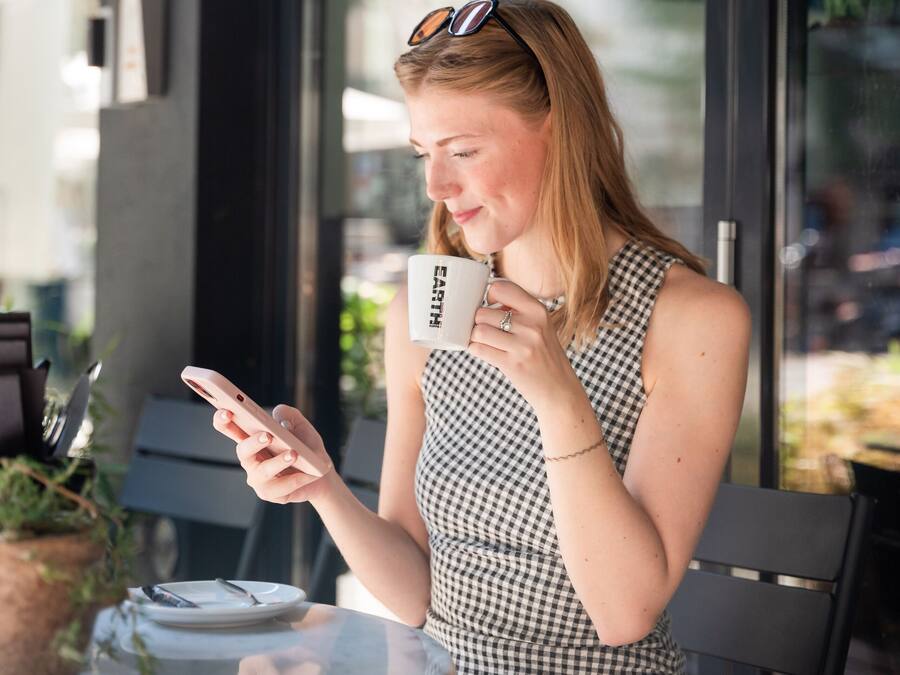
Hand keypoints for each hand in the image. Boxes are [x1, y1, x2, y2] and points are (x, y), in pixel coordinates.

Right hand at [212, 404, 334, 504]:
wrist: (320, 470)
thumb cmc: (305, 445)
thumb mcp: (300, 424)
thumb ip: (288, 414)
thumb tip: (279, 419)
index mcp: (251, 437)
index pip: (229, 427)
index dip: (222, 419)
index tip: (227, 412)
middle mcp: (250, 458)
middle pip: (242, 450)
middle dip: (253, 442)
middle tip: (268, 435)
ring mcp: (257, 477)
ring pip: (263, 471)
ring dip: (278, 462)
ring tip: (294, 454)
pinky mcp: (269, 493)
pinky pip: (279, 488)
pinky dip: (295, 479)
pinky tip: (307, 473)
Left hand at [467, 280, 583, 411]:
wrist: (559, 390)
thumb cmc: (545, 356)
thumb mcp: (541, 326)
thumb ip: (519, 311)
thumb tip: (488, 300)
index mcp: (538, 311)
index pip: (501, 288)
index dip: (490, 296)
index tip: (492, 307)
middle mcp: (532, 325)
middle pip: (483, 312)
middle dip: (479, 322)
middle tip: (488, 330)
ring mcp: (522, 346)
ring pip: (479, 330)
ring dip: (476, 337)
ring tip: (485, 342)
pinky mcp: (512, 364)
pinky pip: (479, 349)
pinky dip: (476, 349)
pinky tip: (485, 352)